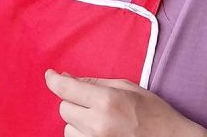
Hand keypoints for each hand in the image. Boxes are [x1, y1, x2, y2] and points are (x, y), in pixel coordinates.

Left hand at [44, 72, 206, 136]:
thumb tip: (67, 77)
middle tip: (93, 103)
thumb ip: (95, 82)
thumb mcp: (128, 87)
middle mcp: (98, 124)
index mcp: (107, 101)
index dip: (54, 80)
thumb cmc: (155, 114)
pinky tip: (99, 132)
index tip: (50, 75)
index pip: (65, 89)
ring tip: (101, 122)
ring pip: (68, 129)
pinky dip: (83, 135)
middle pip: (64, 109)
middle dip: (74, 102)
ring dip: (78, 123)